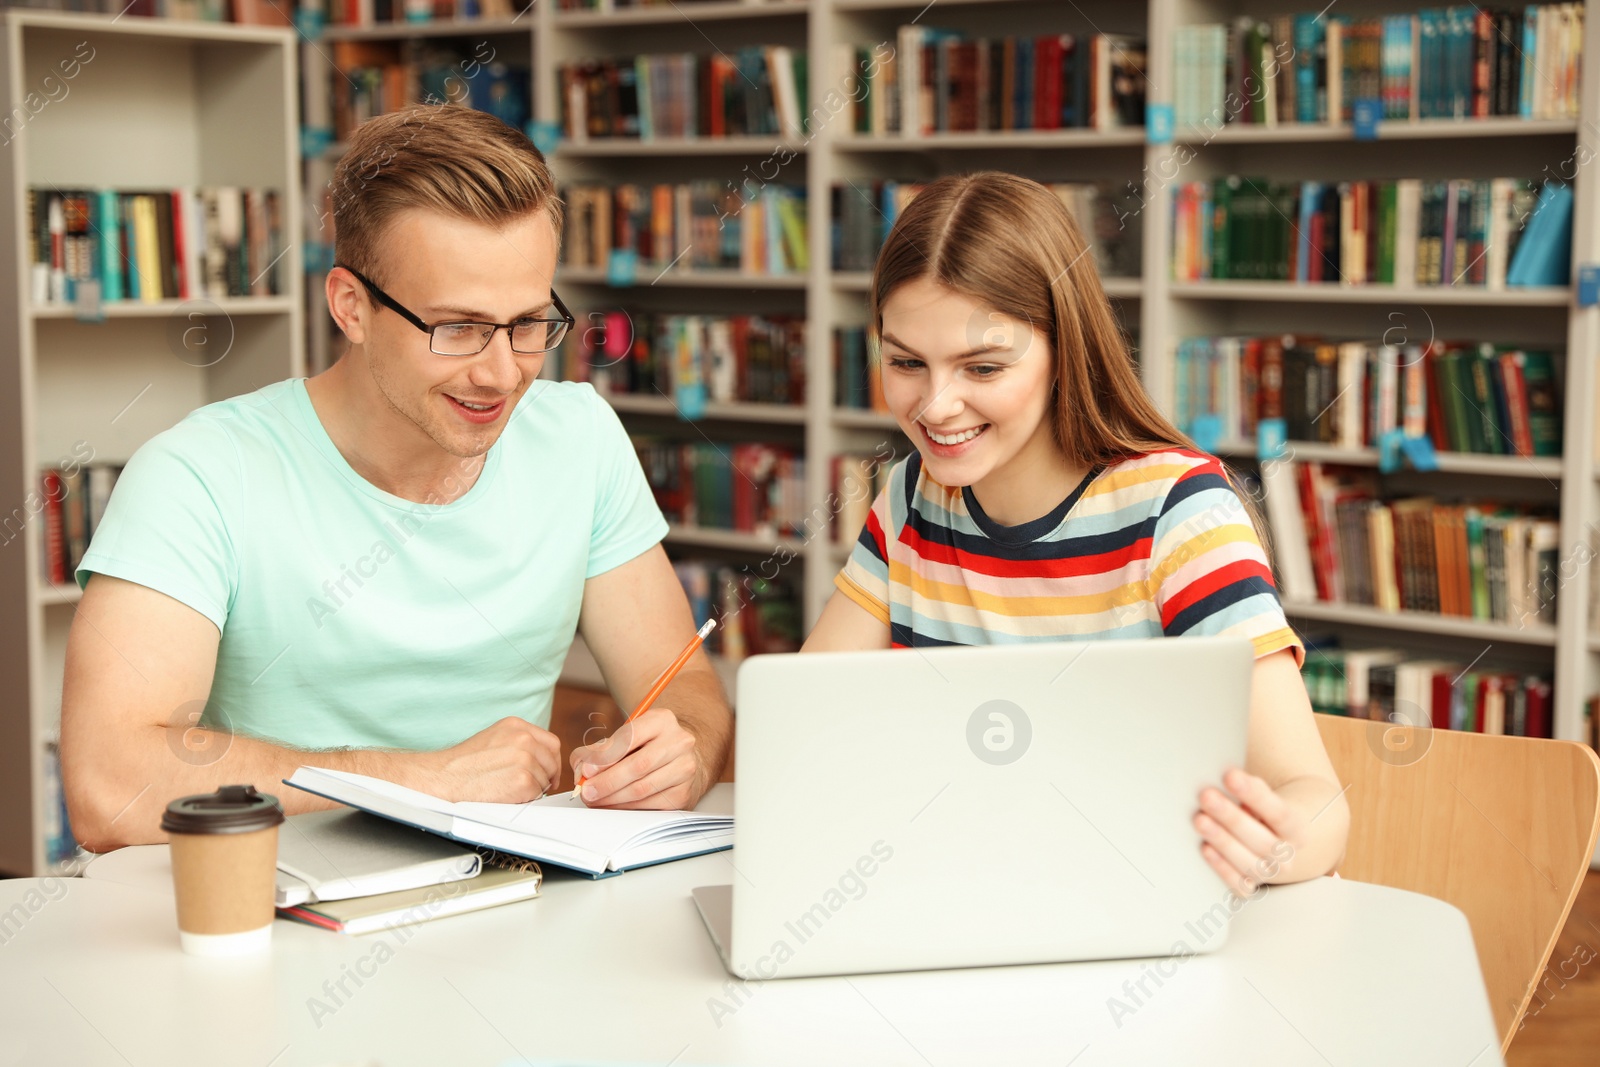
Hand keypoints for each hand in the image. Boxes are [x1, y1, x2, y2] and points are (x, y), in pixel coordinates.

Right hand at [409, 716, 561, 802]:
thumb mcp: (494, 738)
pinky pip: (536, 794)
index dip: (552, 760)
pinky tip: (507, 795)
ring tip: (508, 788)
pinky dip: (525, 798)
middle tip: (533, 786)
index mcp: (516, 725)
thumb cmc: (464, 763)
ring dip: (533, 788)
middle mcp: (523, 738)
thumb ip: (519, 742)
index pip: (551, 742)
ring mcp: (525, 759)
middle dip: (546, 776)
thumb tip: (541, 758)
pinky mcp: (523, 780)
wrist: (445, 778)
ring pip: (545, 779)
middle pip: (551, 761)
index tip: (549, 771)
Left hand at [571, 707, 703, 809]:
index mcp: (662, 720)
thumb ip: (597, 750)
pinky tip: (613, 805)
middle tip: (587, 791)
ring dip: (613, 798)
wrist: (678, 759)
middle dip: (607, 782)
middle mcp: (679, 742)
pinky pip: (649, 805)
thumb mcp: (624, 737)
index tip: (587, 771)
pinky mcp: (684, 794)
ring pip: (642, 789)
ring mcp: (685, 769)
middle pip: (638, 766)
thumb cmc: (646, 747)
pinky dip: (626, 808)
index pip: (631, 737)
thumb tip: (582, 770)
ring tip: (595, 799)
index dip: (606, 757)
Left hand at [1194, 768, 1301, 895]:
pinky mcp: (1251, 887)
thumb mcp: (1262, 795)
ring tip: (1200, 819)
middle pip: (1262, 840)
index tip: (1230, 776)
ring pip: (1250, 863)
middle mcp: (1287, 855)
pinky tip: (1205, 848)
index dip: (1255, 795)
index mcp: (1297, 829)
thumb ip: (1249, 789)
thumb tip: (1227, 778)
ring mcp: (1270, 874)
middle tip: (1206, 796)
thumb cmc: (1261, 808)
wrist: (1271, 833)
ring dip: (1223, 841)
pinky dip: (1221, 867)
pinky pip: (1238, 884)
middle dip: (1231, 817)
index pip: (1279, 813)